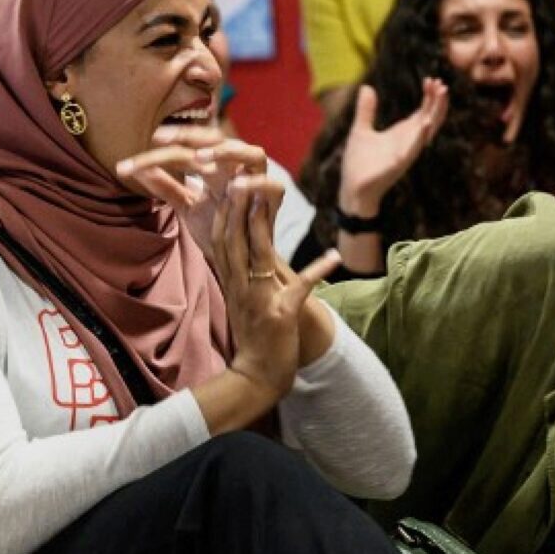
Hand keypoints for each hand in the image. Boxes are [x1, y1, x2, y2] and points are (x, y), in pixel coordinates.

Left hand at [116, 124, 267, 258]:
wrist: (244, 260)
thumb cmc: (219, 226)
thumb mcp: (187, 207)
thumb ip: (166, 188)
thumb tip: (135, 171)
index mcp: (216, 166)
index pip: (189, 148)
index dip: (166, 147)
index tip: (139, 153)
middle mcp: (237, 168)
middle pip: (218, 141)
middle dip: (191, 137)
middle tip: (161, 140)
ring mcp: (259, 182)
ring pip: (254, 154)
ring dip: (228, 152)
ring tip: (200, 159)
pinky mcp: (276, 201)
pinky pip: (273, 187)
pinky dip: (256, 184)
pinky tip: (236, 186)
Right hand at [210, 175, 341, 400]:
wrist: (256, 378)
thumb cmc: (253, 340)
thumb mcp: (240, 302)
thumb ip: (240, 275)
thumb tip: (241, 252)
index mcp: (232, 283)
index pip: (223, 241)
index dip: (224, 211)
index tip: (227, 182)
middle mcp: (241, 287)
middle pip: (234, 240)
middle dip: (235, 207)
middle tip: (239, 175)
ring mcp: (260, 300)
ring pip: (257, 256)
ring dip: (260, 225)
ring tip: (266, 197)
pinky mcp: (282, 315)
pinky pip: (301, 289)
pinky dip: (317, 270)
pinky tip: (332, 255)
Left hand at [338, 79, 449, 216]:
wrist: (352, 190)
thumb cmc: (359, 164)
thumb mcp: (361, 130)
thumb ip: (366, 110)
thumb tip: (366, 87)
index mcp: (402, 134)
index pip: (423, 112)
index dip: (429, 97)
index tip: (431, 79)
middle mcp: (408, 142)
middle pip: (431, 118)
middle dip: (437, 101)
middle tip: (441, 83)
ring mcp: (405, 153)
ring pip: (427, 132)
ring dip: (435, 114)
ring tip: (441, 96)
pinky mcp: (398, 165)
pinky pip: (412, 150)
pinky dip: (419, 137)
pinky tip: (426, 123)